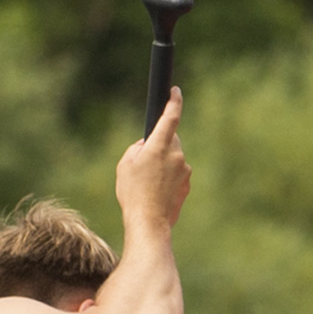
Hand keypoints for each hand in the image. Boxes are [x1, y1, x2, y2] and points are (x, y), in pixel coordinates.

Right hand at [112, 87, 190, 230]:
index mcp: (160, 146)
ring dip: (163, 165)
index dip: (174, 102)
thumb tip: (147, 145)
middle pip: (170, 140)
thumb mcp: (125, 165)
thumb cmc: (133, 193)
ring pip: (173, 158)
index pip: (171, 117)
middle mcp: (176, 154)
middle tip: (144, 163)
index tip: (176, 92)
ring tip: (148, 184)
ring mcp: (184, 170)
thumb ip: (137, 149)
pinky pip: (176, 174)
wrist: (149, 222)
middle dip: (159, 145)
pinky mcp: (187, 184)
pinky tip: (156, 192)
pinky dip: (167, 179)